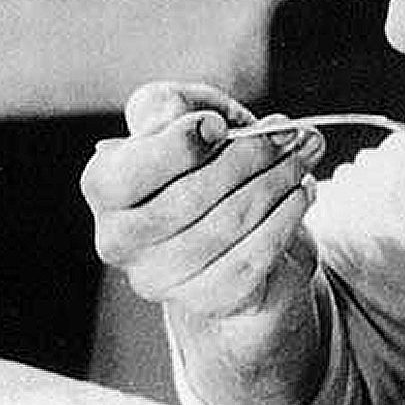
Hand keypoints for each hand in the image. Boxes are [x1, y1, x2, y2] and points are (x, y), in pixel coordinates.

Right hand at [81, 81, 326, 322]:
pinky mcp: (205, 301)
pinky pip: (252, 259)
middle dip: (248, 157)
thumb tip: (191, 120)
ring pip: (226, 226)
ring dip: (275, 183)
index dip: (178, 146)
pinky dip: (285, 219)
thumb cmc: (204, 161)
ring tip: (300, 158)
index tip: (220, 125)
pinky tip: (300, 194)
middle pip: (187, 198)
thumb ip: (173, 103)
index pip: (126, 175)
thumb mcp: (186, 115)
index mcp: (104, 187)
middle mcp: (119, 240)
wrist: (234, 227)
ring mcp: (159, 278)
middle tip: (286, 134)